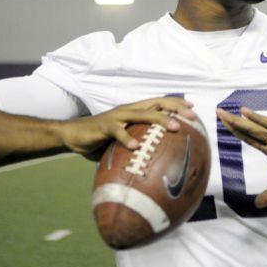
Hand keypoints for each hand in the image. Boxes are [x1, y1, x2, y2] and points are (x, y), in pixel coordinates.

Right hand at [60, 97, 195, 160]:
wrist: (73, 135)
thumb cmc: (100, 140)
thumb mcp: (122, 141)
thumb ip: (137, 145)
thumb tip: (156, 163)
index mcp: (134, 111)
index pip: (159, 103)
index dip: (176, 104)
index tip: (193, 109)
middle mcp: (128, 110)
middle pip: (156, 103)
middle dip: (176, 109)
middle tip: (192, 117)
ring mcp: (117, 116)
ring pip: (143, 114)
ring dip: (161, 120)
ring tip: (175, 128)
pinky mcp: (104, 125)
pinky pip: (118, 131)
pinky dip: (127, 139)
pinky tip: (136, 148)